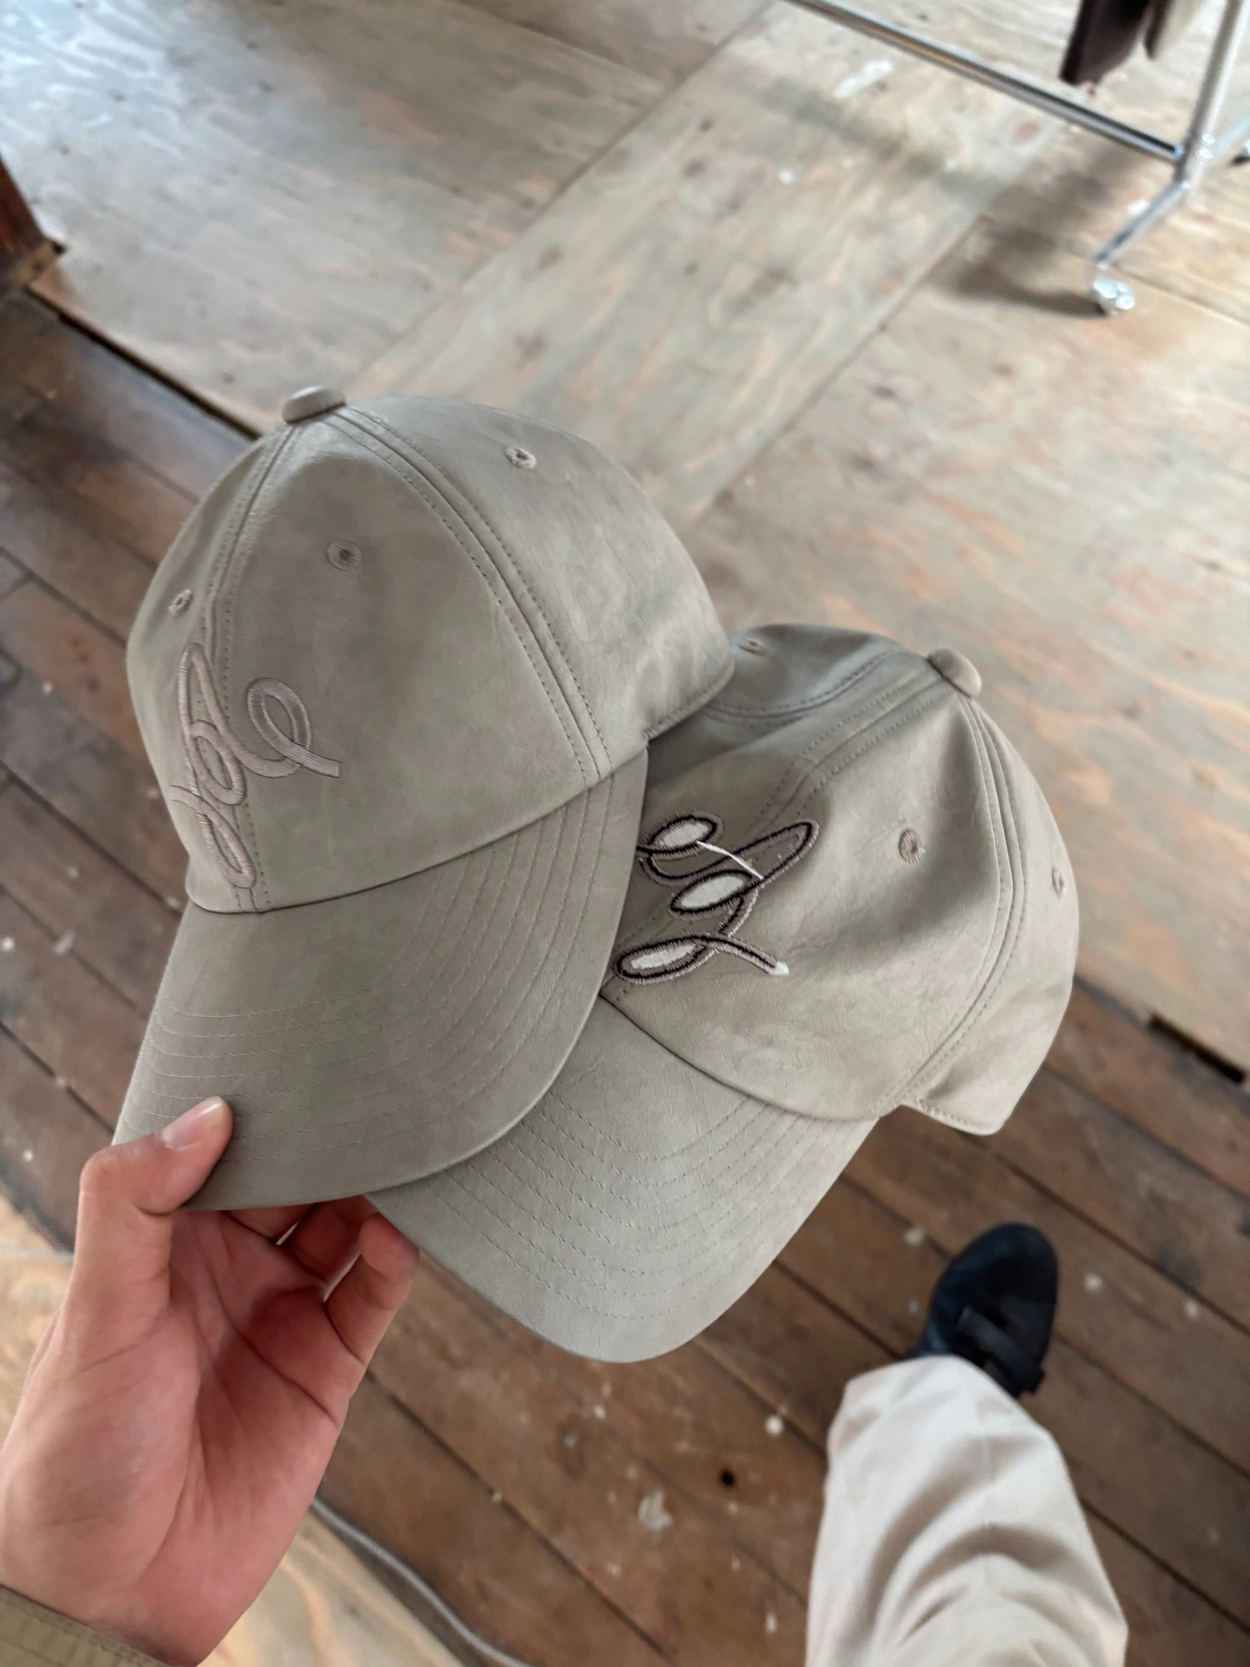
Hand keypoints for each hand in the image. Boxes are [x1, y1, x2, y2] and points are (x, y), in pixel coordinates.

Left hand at [0, 1097, 418, 1665]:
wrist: (112, 1593)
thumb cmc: (72, 1452)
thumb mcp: (96, 1314)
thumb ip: (135, 1206)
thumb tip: (208, 1114)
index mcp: (163, 1242)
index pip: (222, 1148)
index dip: (261, 1104)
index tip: (301, 1053)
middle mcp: (227, 1267)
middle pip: (298, 1176)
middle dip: (333, 1135)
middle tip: (378, 1086)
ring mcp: (281, 1314)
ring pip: (347, 1224)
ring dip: (378, 1186)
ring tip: (409, 1148)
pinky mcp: (326, 1370)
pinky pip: (376, 1294)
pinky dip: (400, 1257)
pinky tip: (405, 1230)